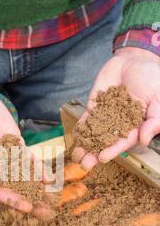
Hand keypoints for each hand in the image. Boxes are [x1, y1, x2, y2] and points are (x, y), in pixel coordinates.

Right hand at [0, 77, 45, 213]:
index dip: (10, 198)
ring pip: (22, 175)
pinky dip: (37, 168)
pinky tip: (49, 177)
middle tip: (44, 210)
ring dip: (35, 186)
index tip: (26, 206)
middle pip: (11, 186)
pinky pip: (28, 159)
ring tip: (51, 197)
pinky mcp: (15, 145)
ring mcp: (5, 156)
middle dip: (27, 197)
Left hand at [73, 47, 159, 169]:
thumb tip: (145, 141)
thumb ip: (154, 120)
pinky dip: (81, 127)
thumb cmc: (152, 79)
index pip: (123, 142)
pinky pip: (87, 119)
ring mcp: (106, 116)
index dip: (113, 150)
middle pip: (106, 142)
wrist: (135, 60)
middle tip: (84, 164)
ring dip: (85, 145)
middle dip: (94, 153)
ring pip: (94, 134)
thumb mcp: (159, 98)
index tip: (103, 158)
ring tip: (75, 155)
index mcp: (136, 126)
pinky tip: (75, 136)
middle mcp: (119, 125)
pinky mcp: (95, 107)